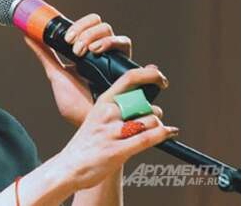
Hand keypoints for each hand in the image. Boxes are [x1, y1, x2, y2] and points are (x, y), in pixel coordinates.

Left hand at [24, 13, 142, 125]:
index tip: (66, 38)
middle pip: (97, 24)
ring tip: (86, 50)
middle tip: (75, 46)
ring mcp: (113, 57)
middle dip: (85, 29)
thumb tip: (28, 36)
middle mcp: (99, 51)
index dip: (77, 25)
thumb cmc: (75, 104)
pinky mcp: (126, 66)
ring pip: (108, 30)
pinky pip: (124, 44)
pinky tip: (98, 51)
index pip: (85, 25)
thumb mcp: (56, 75)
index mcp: (83, 51)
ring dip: (94, 35)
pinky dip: (111, 42)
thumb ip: (44, 54)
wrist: (90, 123)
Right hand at [56, 65, 176, 190]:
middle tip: (151, 119)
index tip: (161, 80)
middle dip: (154, 111)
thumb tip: (144, 84)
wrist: (70, 166)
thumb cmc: (89, 141)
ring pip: (150, 119)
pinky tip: (170, 132)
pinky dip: (163, 134)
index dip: (150, 75)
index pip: (129, 78)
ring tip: (153, 132)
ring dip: (157, 126)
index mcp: (103, 101)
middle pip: (144, 102)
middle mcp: (107, 113)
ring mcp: (112, 132)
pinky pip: (148, 138)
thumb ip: (121, 104)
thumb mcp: (99, 116)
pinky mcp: (118, 150)